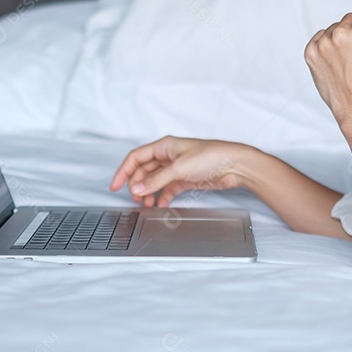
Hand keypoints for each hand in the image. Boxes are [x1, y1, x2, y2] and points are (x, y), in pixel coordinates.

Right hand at [109, 136, 250, 207]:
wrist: (235, 165)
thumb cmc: (212, 156)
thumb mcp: (179, 168)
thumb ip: (156, 180)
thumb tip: (137, 187)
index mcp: (164, 146)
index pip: (136, 157)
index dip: (123, 171)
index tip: (115, 185)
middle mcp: (169, 156)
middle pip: (144, 171)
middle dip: (137, 185)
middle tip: (135, 198)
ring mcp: (177, 168)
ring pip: (155, 181)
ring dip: (149, 192)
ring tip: (146, 204)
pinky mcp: (186, 179)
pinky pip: (168, 189)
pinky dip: (162, 196)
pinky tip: (160, 204)